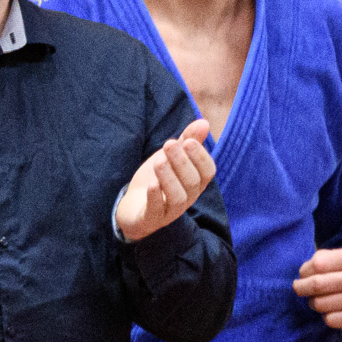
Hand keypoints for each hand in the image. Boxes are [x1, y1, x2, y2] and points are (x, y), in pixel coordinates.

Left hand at [113, 117, 217, 241]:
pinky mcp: (151, 218)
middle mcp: (188, 198)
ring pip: (178, 198)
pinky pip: (157, 211)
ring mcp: (171, 210)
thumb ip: (188, 140)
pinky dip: (155, 198)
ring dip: (169, 178)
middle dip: (182, 162)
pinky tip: (151, 184)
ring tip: (159, 161)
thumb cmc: (158, 178)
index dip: (200, 157)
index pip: (208, 172)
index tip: (188, 141)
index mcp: (195, 182)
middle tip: (169, 144)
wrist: (133, 206)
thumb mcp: (171, 157)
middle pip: (192, 182)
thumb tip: (204, 122)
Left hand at [292, 247, 341, 332]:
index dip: (304, 271)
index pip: (317, 264)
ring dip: (313, 303)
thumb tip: (301, 285)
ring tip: (320, 299)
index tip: (306, 275)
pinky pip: (329, 320)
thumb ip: (311, 265)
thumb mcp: (326, 260)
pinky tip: (331, 311)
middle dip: (302, 288)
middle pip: (317, 284)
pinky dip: (324, 317)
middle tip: (301, 289)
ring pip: (319, 304)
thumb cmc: (334, 275)